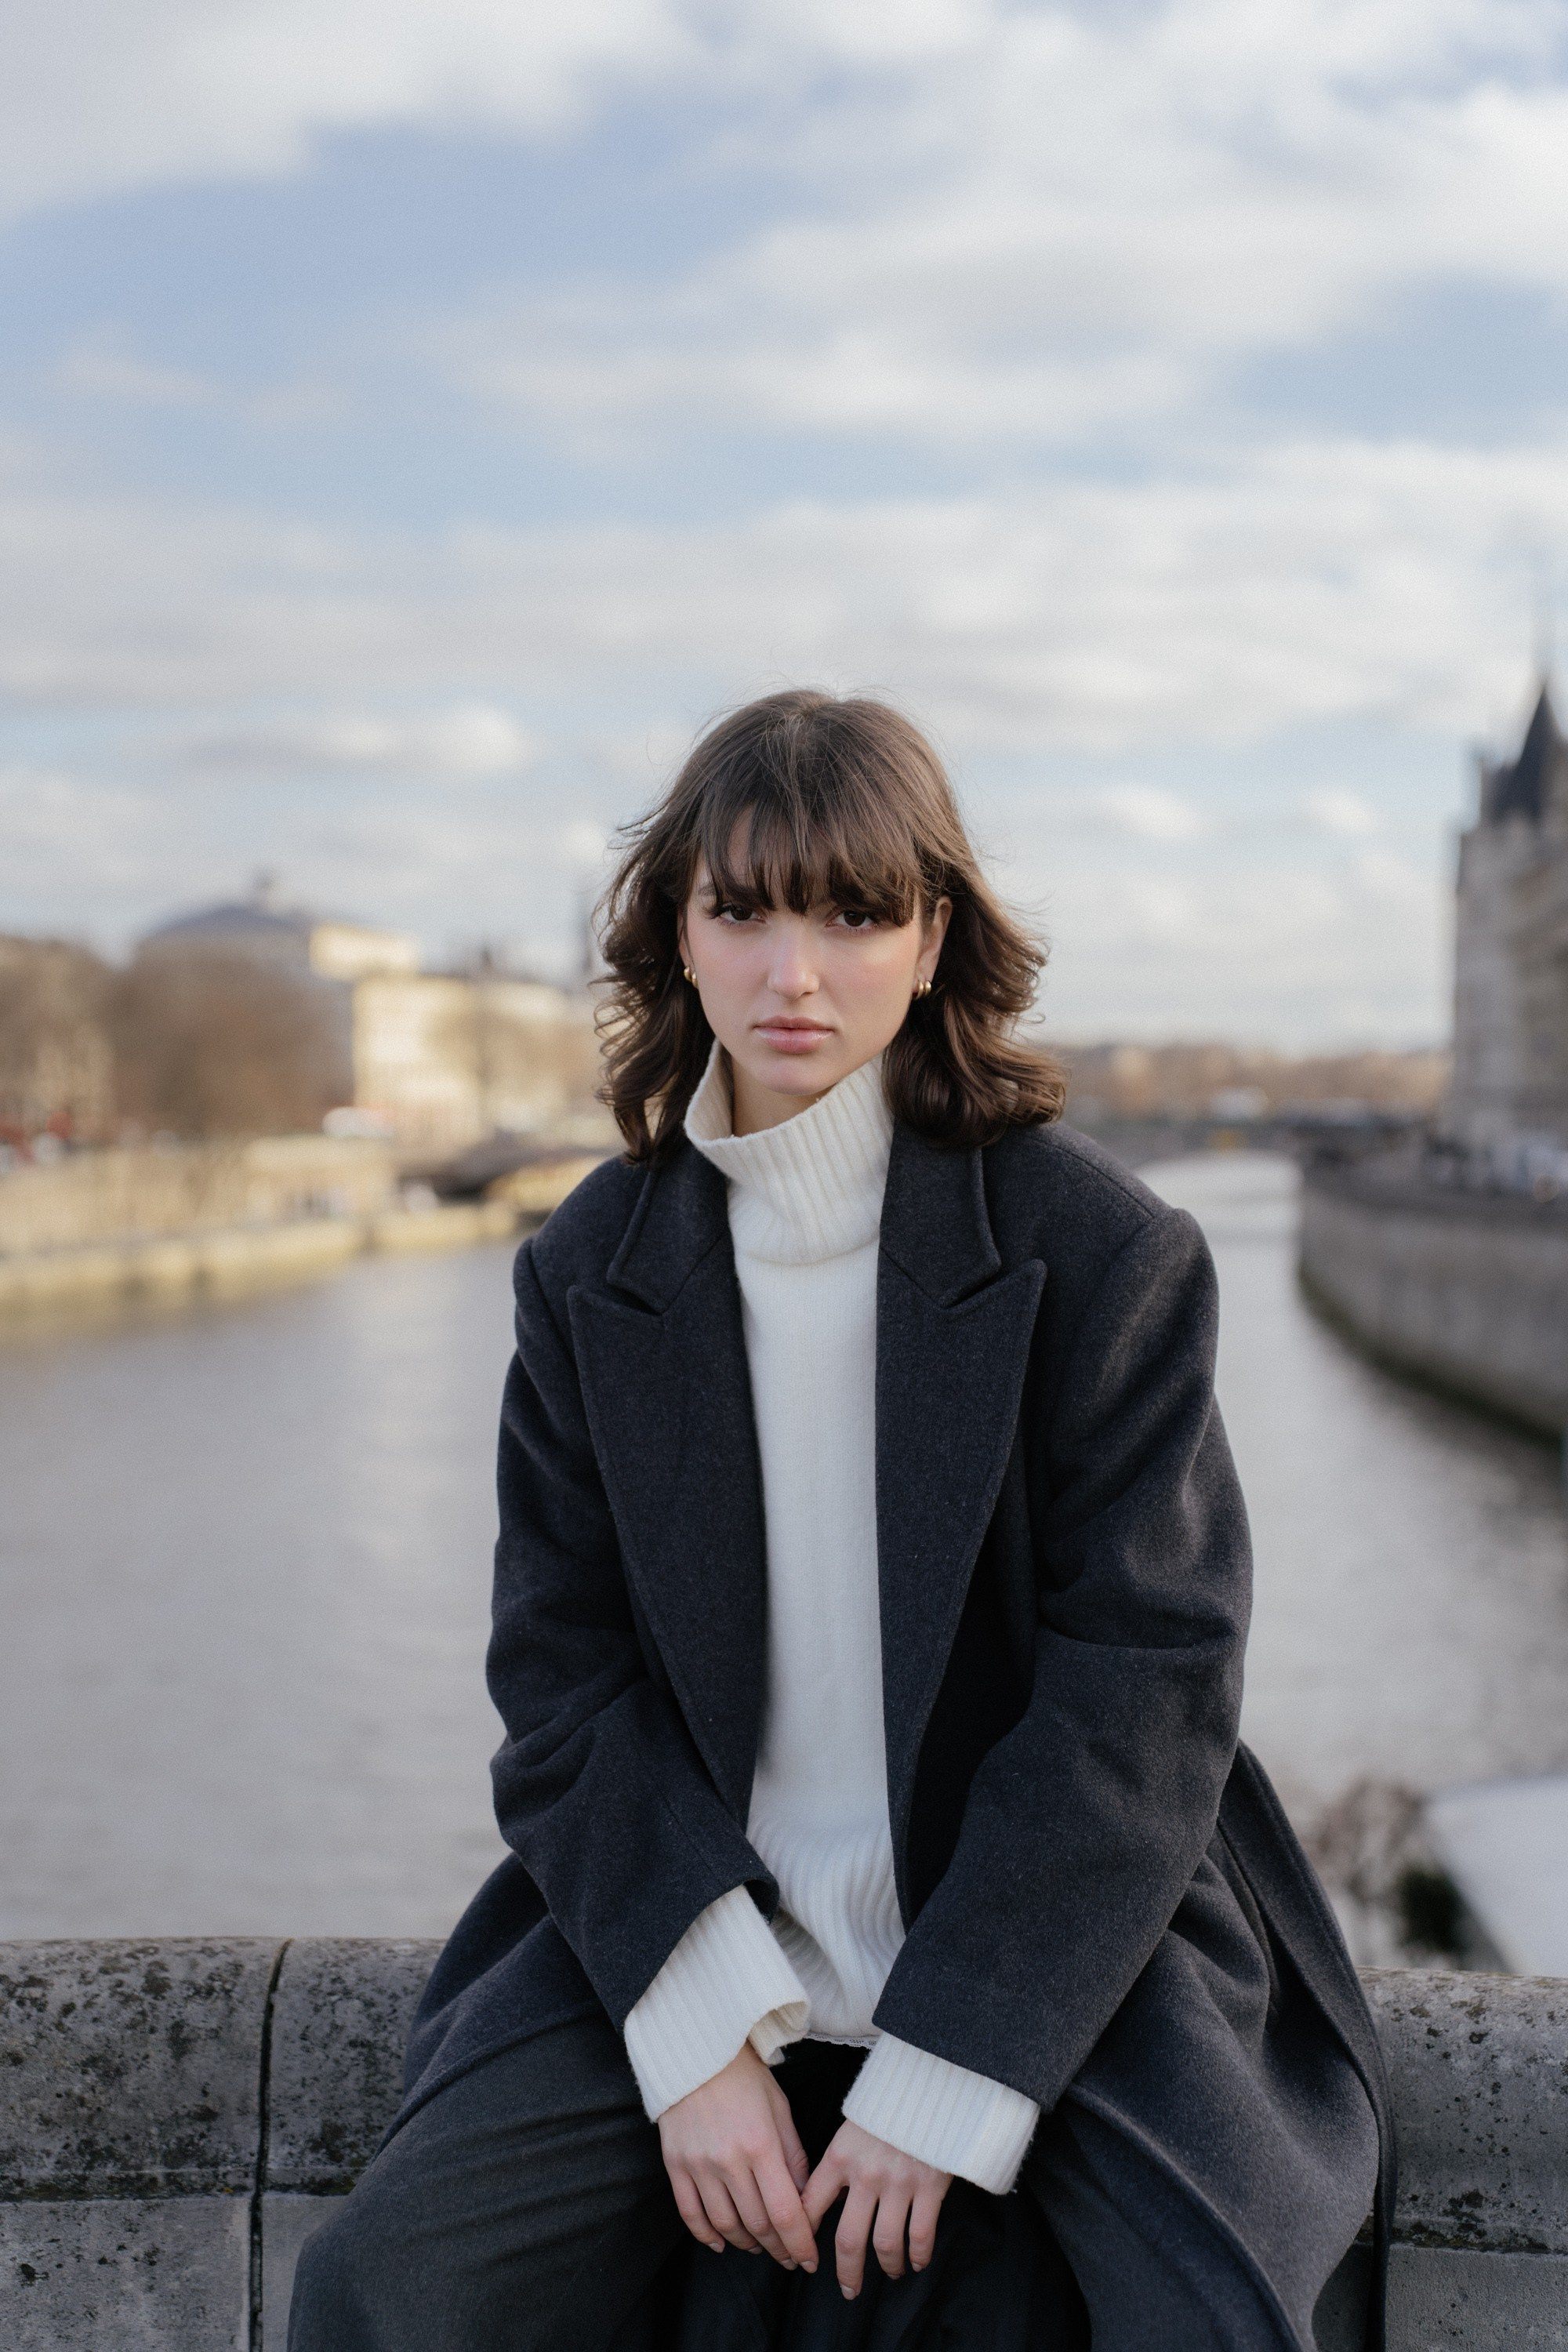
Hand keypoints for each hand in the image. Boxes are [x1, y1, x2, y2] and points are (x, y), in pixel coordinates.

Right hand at [657, 2044, 818, 2270]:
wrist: (696, 2051)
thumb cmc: (745, 2076)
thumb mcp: (780, 2109)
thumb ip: (793, 2156)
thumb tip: (805, 2199)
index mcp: (761, 2145)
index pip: (785, 2213)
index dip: (800, 2244)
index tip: (809, 2261)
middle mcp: (729, 2160)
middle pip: (757, 2224)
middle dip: (778, 2248)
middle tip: (789, 2257)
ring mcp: (698, 2165)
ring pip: (725, 2225)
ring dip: (746, 2244)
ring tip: (760, 2247)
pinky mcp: (675, 2165)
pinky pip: (690, 2214)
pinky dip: (707, 2235)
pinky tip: (721, 2242)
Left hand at [802, 2120, 951, 2298]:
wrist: (931, 2085)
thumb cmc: (887, 2106)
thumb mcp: (852, 2128)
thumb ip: (840, 2163)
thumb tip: (829, 2200)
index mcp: (840, 2157)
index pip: (812, 2205)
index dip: (804, 2236)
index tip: (803, 2257)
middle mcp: (865, 2175)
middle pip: (848, 2239)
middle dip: (846, 2272)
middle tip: (848, 2290)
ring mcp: (899, 2183)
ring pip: (885, 2243)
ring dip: (887, 2266)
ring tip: (890, 2273)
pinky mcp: (930, 2187)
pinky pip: (920, 2235)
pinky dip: (918, 2255)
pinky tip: (916, 2262)